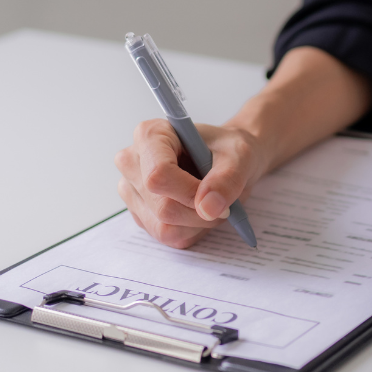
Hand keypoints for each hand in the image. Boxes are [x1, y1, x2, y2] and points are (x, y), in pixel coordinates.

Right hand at [114, 120, 267, 248]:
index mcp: (150, 135)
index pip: (158, 175)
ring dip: (198, 223)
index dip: (190, 193)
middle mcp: (132, 162)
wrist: (227, 160)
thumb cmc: (228, 150)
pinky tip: (200, 211)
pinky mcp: (140, 214)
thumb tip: (208, 208)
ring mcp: (132, 191)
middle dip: (200, 212)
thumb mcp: (239, 156)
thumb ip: (227, 178)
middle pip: (162, 206)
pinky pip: (167, 236)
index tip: (216, 196)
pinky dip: (192, 230)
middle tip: (224, 203)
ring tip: (212, 204)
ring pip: (163, 227)